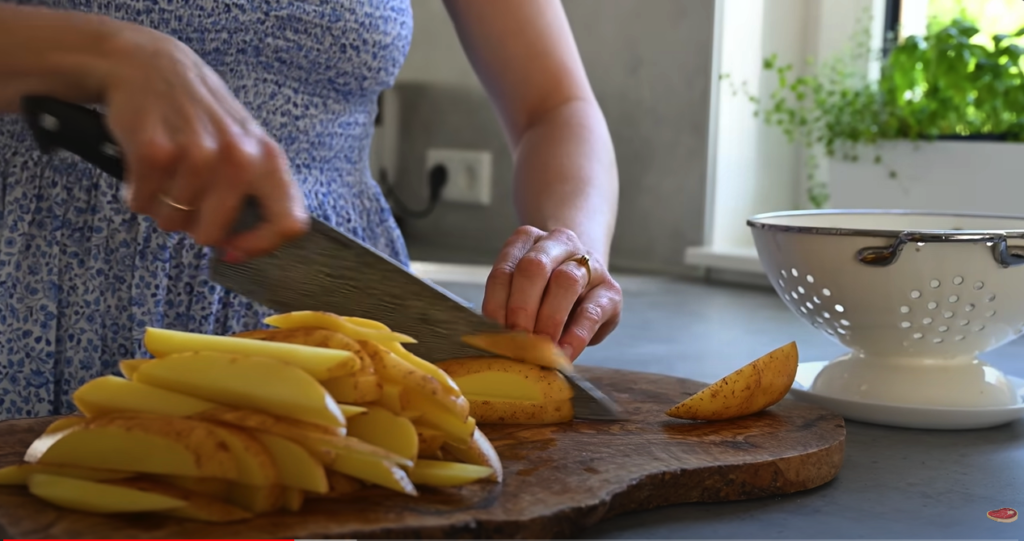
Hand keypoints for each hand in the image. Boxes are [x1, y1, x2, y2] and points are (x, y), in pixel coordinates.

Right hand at [102, 27, 307, 259]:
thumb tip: (240, 248)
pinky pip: (142, 203)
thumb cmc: (201, 116)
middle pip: (212, 233)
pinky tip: (142, 169)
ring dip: (161, 206)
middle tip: (185, 200)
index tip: (234, 249)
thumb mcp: (244, 145)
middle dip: (192, 227)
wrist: (151, 66)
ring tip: (164, 174)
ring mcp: (197, 152)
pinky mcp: (156, 150)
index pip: (288, 222)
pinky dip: (137, 194)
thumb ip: (253, 191)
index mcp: (267, 158)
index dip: (261, 246)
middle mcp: (238, 156)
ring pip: (173, 221)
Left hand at [482, 226, 622, 360]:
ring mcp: (589, 263)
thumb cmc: (545, 293)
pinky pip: (592, 312)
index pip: (505, 269)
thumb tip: (498, 341)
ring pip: (566, 282)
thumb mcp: (521, 293)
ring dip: (549, 319)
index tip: (494, 332)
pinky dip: (575, 336)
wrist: (584, 286)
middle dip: (521, 307)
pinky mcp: (610, 291)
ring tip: (540, 347)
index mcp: (527, 240)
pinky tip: (563, 353)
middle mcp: (558, 243)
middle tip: (516, 338)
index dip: (496, 303)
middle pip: (535, 267)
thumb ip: (508, 308)